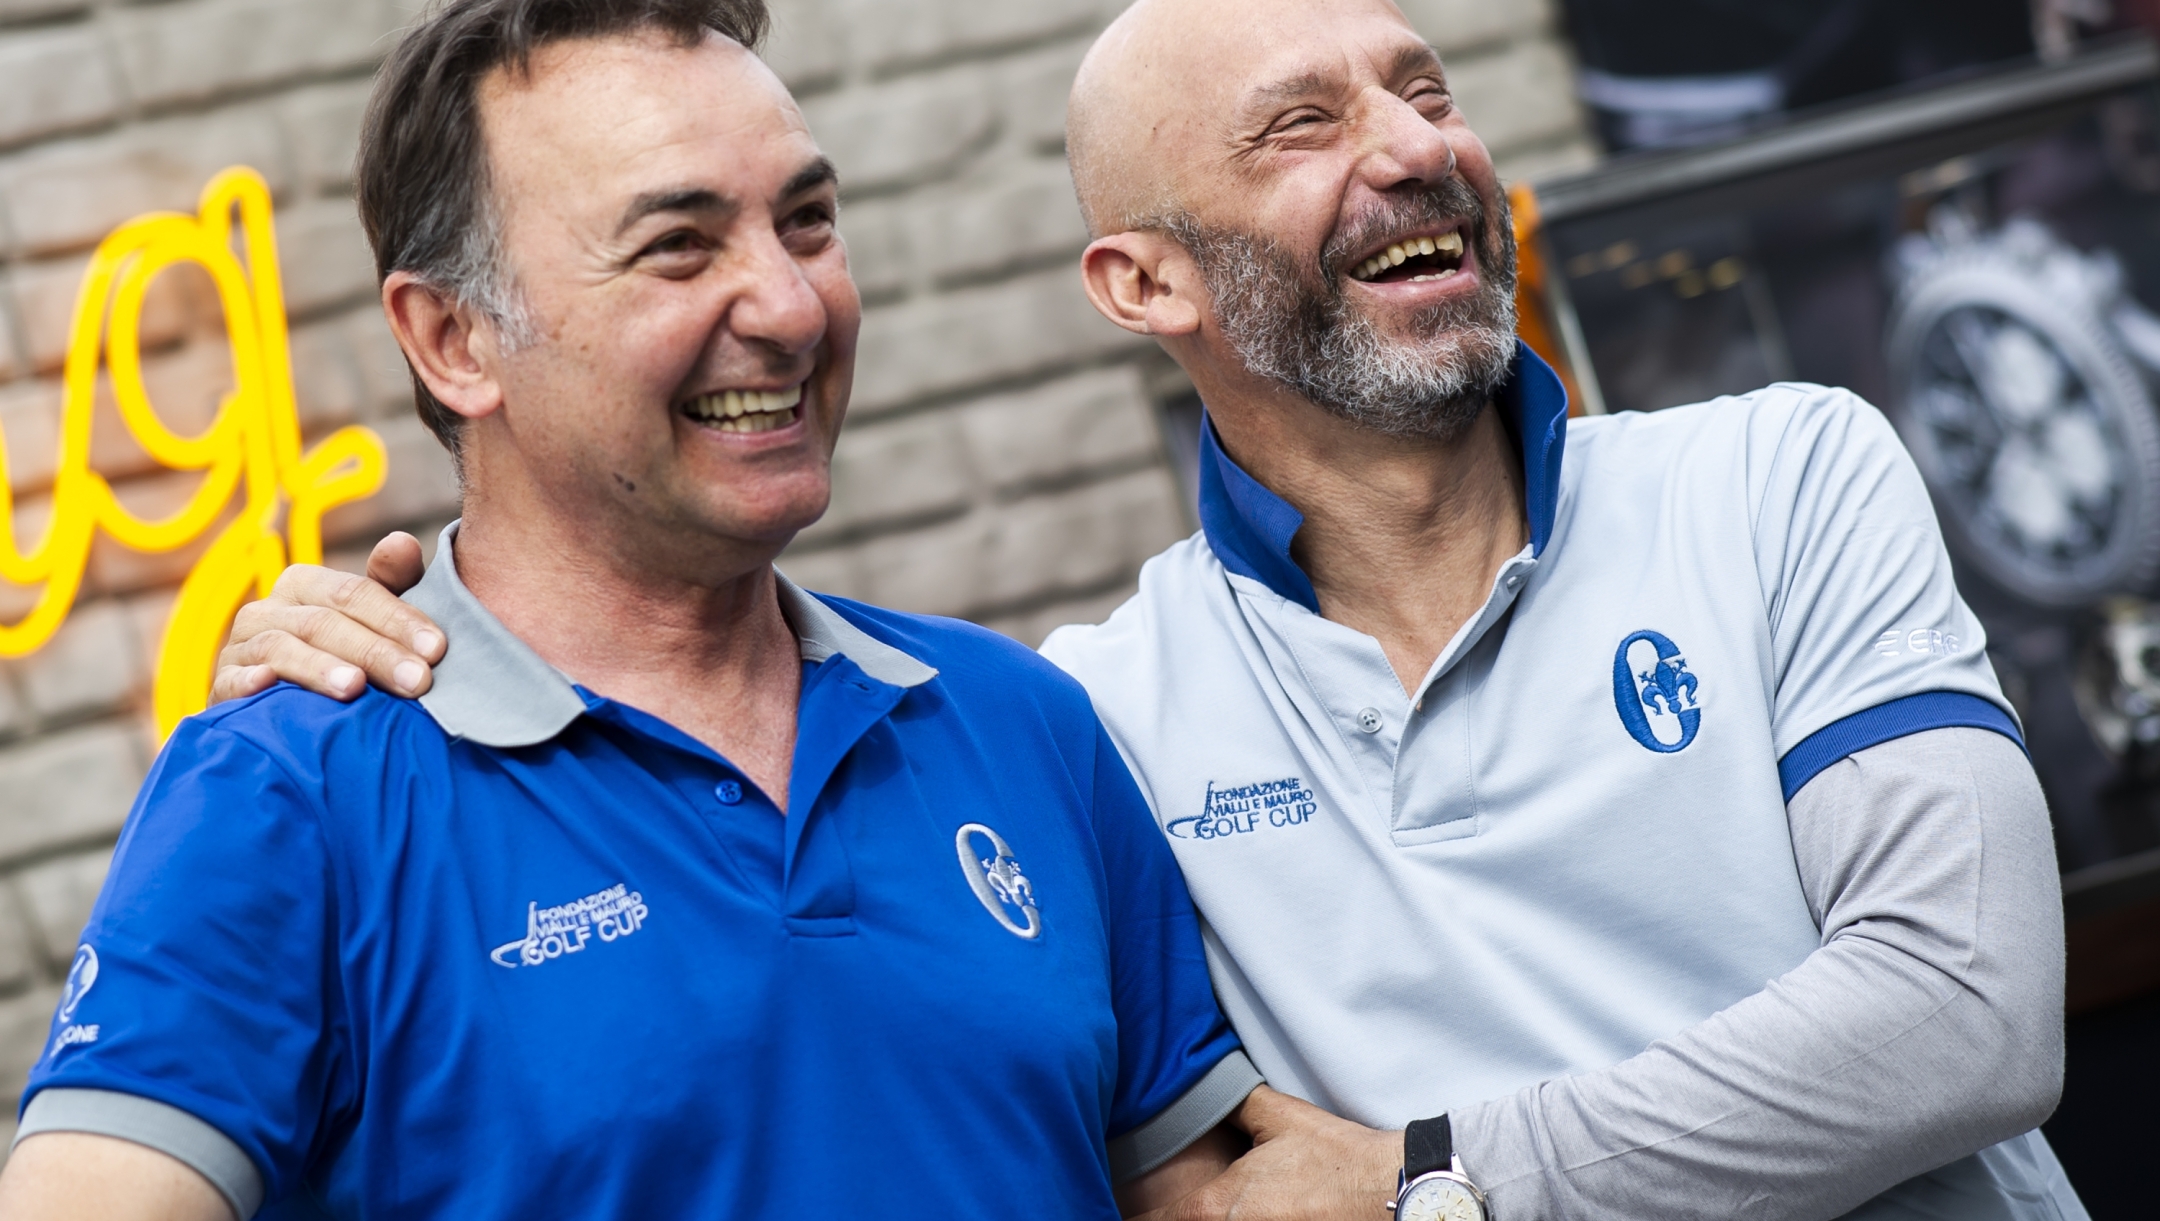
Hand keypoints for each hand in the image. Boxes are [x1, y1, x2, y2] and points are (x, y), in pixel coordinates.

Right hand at [210, 532, 442, 704]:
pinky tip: (268, 686)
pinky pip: (232, 680)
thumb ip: (392, 583)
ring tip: (355, 687)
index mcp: (305, 584)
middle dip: (375, 652)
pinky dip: (248, 681)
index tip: (437, 649)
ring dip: (319, 668)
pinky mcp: (221, 687)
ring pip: (280, 648)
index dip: (398, 618)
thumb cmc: (344, 656)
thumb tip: (401, 542)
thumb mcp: (372, 620)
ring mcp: (240, 648)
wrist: (282, 707)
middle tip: (418, 681)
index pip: (354, 593)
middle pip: (324, 623)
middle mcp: (267, 609)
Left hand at [1134, 1086, 1400, 1220]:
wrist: (1391, 1190)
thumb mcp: (1278, 1116)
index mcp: (1216, 1206)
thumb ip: (1235, 1104)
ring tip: (1209, 1210)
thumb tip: (1203, 1086)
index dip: (1133, 1217)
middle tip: (1156, 1209)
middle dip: (1171, 1220)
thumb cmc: (1336, 1157)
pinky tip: (1248, 1214)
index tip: (1120, 1208)